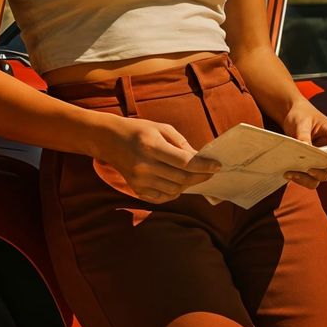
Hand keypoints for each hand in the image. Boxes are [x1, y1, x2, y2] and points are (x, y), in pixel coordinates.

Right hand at [96, 117, 220, 203]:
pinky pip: (163, 197)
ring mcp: (139, 181)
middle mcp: (144, 166)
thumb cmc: (139, 130)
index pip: (184, 162)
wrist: (109, 140)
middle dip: (201, 176)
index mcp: (152, 147)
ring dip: (188, 184)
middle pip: (182, 179)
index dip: (204, 166)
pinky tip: (177, 182)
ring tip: (193, 175)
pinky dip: (174, 192)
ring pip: (174, 190)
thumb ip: (182, 144)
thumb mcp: (161, 128)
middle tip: (211, 172)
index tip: (218, 166)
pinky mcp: (136, 189)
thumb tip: (200, 159)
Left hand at [277, 98, 326, 189]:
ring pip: (322, 176)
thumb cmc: (301, 114)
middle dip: (316, 172)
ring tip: (292, 174)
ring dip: (307, 178)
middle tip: (301, 171)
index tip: (315, 165)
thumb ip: (304, 137)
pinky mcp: (315, 164)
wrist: (294, 114)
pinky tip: (290, 174)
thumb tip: (304, 149)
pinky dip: (302, 179)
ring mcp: (324, 158)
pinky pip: (312, 178)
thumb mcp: (301, 123)